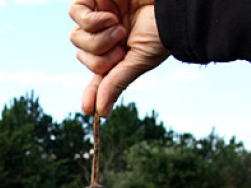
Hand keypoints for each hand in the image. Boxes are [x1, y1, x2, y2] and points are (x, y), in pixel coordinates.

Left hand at [69, 0, 169, 115]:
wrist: (174, 2)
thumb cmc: (163, 29)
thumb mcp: (140, 60)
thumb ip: (117, 83)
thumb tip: (102, 113)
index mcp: (119, 51)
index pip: (98, 74)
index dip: (92, 92)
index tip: (88, 110)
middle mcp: (106, 34)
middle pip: (83, 55)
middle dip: (102, 57)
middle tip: (121, 47)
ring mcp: (98, 15)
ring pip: (76, 37)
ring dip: (99, 39)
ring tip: (120, 30)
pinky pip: (75, 13)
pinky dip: (92, 20)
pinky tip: (111, 17)